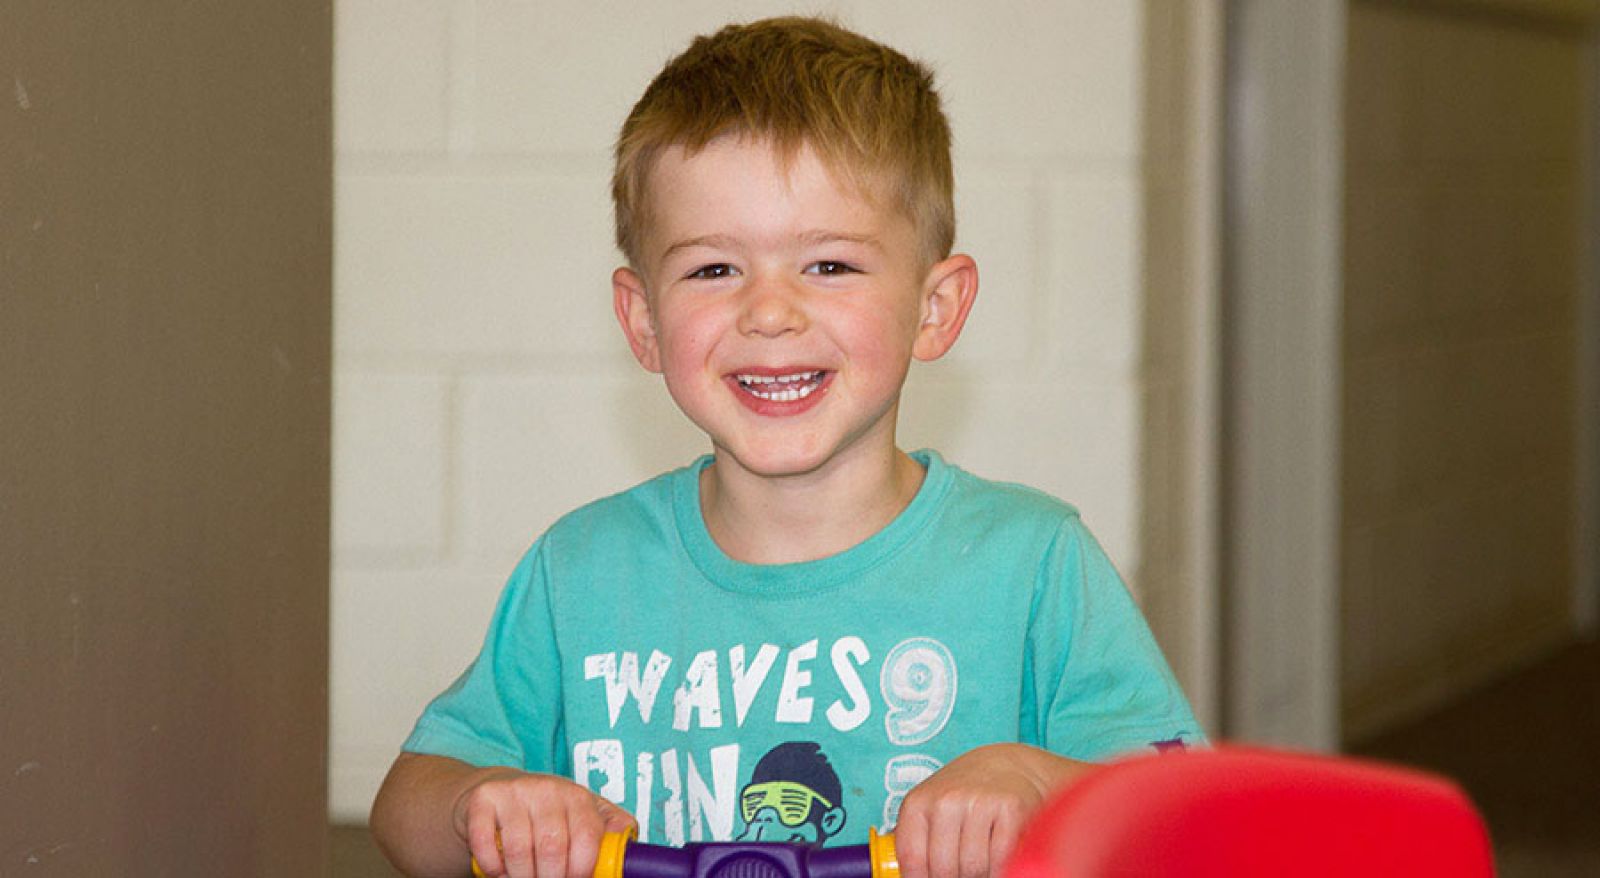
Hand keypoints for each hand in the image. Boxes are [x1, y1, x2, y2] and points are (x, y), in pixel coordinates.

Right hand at [454, 769, 636, 877]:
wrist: (501, 790)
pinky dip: (492, 867)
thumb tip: (631, 853)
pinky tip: (499, 868)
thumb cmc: (549, 814)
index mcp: (579, 798)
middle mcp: (548, 789)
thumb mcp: (584, 817)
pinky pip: (485, 843)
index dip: (581, 870)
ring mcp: (515, 792)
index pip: (587, 839)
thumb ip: (610, 833)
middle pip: (552, 847)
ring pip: (518, 850)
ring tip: (522, 877)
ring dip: (519, 876)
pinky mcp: (484, 799)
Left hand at [893, 744, 1092, 877]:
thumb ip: (917, 841)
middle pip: (944, 870)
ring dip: (980, 873)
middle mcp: (946, 800)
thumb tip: (910, 877)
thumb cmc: (964, 794)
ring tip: (982, 860)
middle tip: (962, 871)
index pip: (912, 861)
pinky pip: (1002, 860)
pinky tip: (999, 856)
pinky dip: (1001, 868)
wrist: (1008, 764)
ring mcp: (979, 802)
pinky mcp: (1010, 808)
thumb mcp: (930, 808)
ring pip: (974, 868)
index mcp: (918, 802)